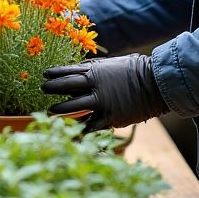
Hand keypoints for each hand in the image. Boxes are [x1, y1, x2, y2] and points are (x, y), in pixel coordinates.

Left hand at [41, 55, 167, 131]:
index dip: (55, 73)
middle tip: (42, 89)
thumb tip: (80, 70)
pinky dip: (81, 130)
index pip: (69, 71)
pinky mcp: (110, 117)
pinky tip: (71, 132)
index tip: (44, 74)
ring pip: (75, 106)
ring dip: (61, 109)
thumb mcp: (112, 65)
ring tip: (51, 110)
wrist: (156, 84)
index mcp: (96, 71)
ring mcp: (102, 102)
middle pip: (67, 86)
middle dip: (52, 88)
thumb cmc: (135, 71)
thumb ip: (96, 69)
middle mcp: (95, 86)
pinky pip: (91, 125)